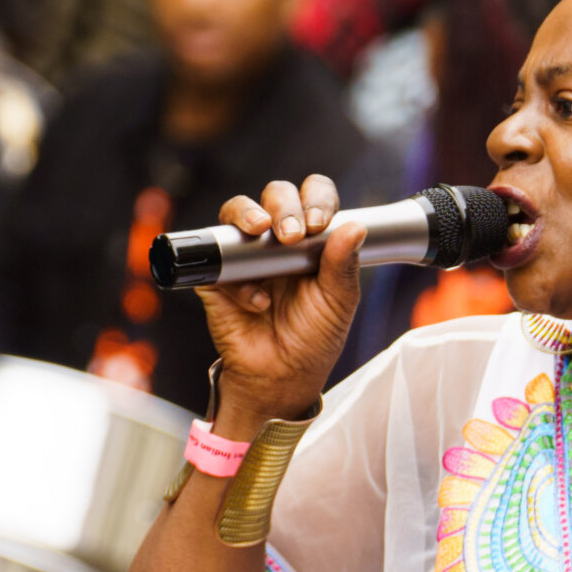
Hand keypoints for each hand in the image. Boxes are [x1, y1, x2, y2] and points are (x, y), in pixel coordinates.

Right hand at [194, 175, 361, 432]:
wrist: (281, 377)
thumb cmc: (312, 338)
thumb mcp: (339, 302)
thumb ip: (344, 265)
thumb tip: (355, 227)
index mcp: (312, 240)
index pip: (313, 197)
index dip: (316, 199)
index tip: (319, 223)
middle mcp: (277, 240)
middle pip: (275, 195)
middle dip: (282, 205)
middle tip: (291, 233)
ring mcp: (245, 254)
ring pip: (237, 212)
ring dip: (248, 214)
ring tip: (261, 232)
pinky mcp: (217, 275)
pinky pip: (216, 258)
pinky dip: (238, 279)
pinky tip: (257, 302)